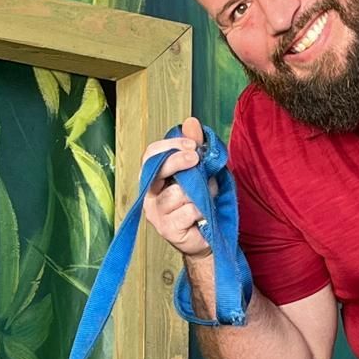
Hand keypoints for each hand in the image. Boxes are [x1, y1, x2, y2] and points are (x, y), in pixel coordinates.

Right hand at [141, 115, 216, 258]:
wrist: (206, 237)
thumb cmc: (200, 202)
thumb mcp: (200, 171)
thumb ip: (194, 147)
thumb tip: (191, 121)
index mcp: (154, 178)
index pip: (151, 155)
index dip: (170, 146)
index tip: (192, 145)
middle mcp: (149, 194)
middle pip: (157, 170)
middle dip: (178, 160)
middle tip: (197, 158)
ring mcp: (156, 213)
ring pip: (177, 193)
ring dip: (200, 191)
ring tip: (208, 196)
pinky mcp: (167, 229)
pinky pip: (188, 211)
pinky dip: (201, 209)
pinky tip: (204, 214)